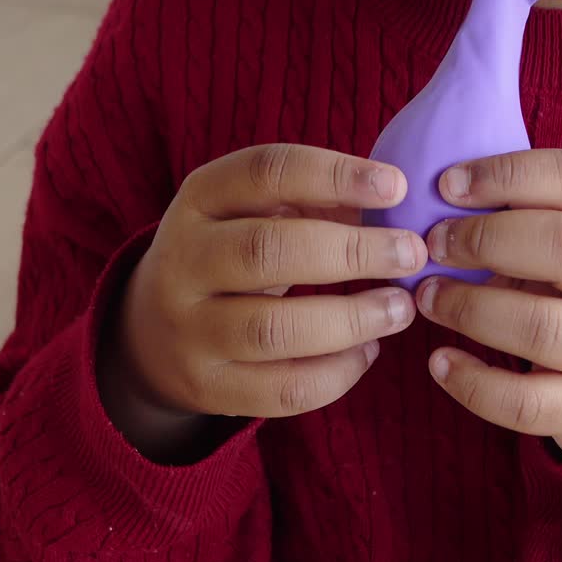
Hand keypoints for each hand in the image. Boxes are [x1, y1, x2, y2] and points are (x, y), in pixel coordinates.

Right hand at [102, 144, 427, 459]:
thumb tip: (392, 206)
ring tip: (400, 308)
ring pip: (274, 329)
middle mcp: (183, 260)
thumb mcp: (250, 211)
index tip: (395, 186)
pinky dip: (338, 373)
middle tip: (411, 253)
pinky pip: (282, 389)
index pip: (265, 172)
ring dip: (352, 319)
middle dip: (353, 251)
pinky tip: (368, 351)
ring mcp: (189, 329)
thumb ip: (311, 201)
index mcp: (199, 199)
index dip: (334, 175)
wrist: (151, 333)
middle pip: (267, 250)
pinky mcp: (207, 387)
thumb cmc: (229, 256)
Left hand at [416, 149, 561, 462]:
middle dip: (486, 240)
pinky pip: (527, 404)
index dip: (507, 174)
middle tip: (434, 245)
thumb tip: (440, 197)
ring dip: (469, 309)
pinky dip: (473, 383)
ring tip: (427, 298)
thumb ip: (533, 214)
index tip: (447, 184)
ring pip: (542, 328)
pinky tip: (440, 362)